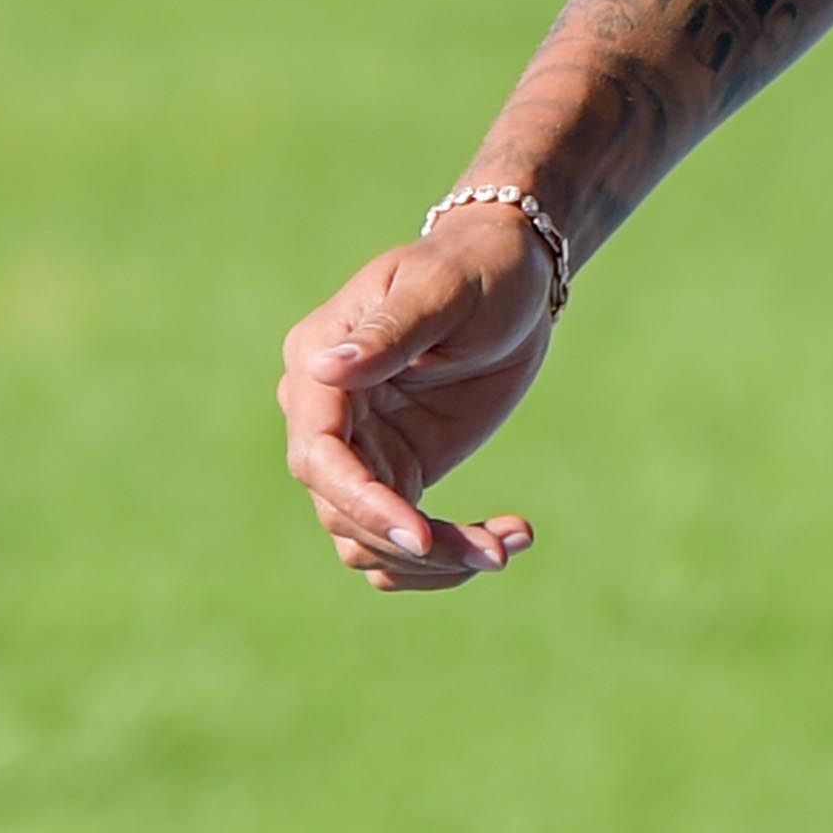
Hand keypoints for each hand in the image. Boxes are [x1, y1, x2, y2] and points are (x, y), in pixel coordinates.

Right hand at [276, 211, 556, 593]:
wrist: (515, 277)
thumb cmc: (476, 268)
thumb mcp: (441, 292)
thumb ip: (388, 331)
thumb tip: (323, 369)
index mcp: (317, 362)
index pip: (318, 456)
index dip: (362, 504)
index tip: (419, 536)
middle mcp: (326, 414)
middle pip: (342, 512)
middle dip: (412, 544)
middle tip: (493, 552)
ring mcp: (360, 450)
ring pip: (367, 542)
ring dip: (432, 563)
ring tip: (505, 548)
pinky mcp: (397, 472)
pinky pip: (398, 541)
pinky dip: (444, 560)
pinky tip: (503, 540)